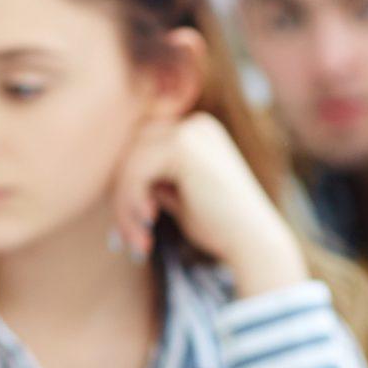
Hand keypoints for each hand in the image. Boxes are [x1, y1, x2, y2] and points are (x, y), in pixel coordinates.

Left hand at [111, 112, 306, 297]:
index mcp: (198, 132)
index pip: (142, 149)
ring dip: (124, 204)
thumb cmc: (219, 227)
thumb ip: (154, 179)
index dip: (128, 186)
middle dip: (123, 195)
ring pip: (129, 162)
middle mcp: (195, 124)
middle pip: (131, 151)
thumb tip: (115, 175)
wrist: (253, 242)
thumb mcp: (178, 196)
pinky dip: (131, 201)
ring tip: (137, 237)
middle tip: (128, 237)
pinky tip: (148, 223)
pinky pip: (135, 171)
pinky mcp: (184, 145)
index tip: (132, 226)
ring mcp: (190, 131)